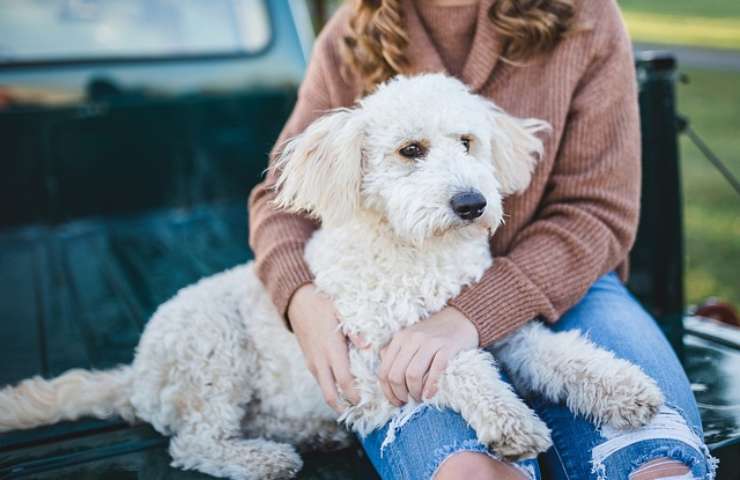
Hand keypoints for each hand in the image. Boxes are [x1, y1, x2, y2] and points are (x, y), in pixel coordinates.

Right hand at [287, 283, 359, 411]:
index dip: (354, 395)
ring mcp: (313, 362)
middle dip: (342, 406)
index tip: (365, 402)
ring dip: (336, 399)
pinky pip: (320, 380)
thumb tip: (368, 346)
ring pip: (323, 389)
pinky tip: (342, 387)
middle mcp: (320, 360)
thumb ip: (355, 330)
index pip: (344, 381)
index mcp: (331, 350)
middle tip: (358, 411)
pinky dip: (330, 388)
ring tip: (353, 403)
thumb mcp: (342, 311)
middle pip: (330, 394)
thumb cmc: (323, 305)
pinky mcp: (309, 361)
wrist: (297, 302)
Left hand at [376, 306, 477, 404]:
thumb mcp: (409, 340)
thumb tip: (386, 378)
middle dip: (400, 394)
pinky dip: (431, 386)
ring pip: (412, 375)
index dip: (388, 392)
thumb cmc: (433, 336)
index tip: (396, 401)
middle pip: (396, 375)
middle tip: (409, 401)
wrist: (460, 320)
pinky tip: (430, 394)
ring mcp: (429, 342)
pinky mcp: (447, 346)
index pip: (384, 371)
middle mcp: (411, 339)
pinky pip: (435, 370)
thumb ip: (395, 354)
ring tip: (420, 397)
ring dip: (415, 392)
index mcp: (399, 339)